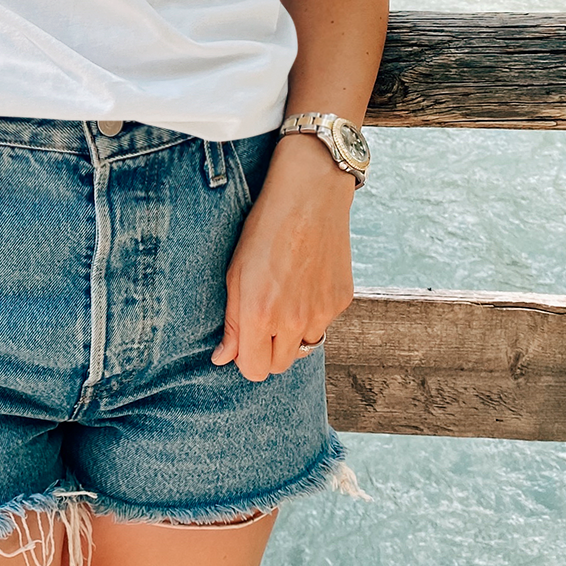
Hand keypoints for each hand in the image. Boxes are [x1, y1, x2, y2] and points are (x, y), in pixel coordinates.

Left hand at [211, 133, 355, 381]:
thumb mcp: (235, 272)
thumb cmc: (264, 229)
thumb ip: (232, 322)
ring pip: (304, 346)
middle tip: (263, 320)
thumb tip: (224, 359)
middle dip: (268, 350)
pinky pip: (324, 322)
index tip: (244, 340)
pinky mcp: (342, 300)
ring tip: (286, 296)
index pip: (254, 370)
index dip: (245, 359)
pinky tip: (306, 280)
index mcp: (260, 314)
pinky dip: (314, 312)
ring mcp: (322, 312)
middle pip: (279, 365)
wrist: (309, 195)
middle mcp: (293, 320)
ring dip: (293, 334)